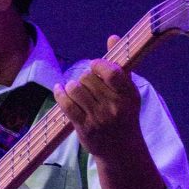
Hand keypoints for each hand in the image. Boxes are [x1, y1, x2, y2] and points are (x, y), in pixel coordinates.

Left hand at [55, 35, 166, 188]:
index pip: (111, 72)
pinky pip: (66, 105)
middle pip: (89, 78)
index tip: (95, 66)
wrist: (121, 150)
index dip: (99, 65)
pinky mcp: (84, 128)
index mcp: (129, 95)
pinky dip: (60, 94)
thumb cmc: (124, 116)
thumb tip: (112, 38)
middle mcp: (115, 107)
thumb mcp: (128, 93)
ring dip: (71, 85)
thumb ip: (120, 66)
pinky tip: (59, 90)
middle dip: (84, 77)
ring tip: (74, 88)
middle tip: (85, 83)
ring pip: (76, 89)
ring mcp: (99, 118)